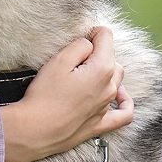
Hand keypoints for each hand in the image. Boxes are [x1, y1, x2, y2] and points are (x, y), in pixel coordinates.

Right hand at [0, 26, 132, 161]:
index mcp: (102, 68)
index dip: (92, 32)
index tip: (78, 36)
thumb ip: (80, 46)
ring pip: (117, 80)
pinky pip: (124, 113)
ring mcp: (107, 107)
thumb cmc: (45, 94)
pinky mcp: (101, 123)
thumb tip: (91, 43)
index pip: (106, 37)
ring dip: (105, 71)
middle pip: (112, 58)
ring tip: (84, 71)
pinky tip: (120, 95)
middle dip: (98, 51)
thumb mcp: (59, 60)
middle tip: (75, 54)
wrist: (36, 129)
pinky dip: (125, 101)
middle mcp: (110, 87)